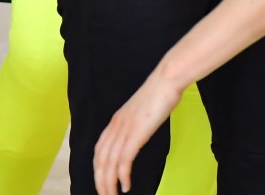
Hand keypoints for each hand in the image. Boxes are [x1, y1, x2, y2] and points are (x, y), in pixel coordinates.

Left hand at [93, 73, 184, 194]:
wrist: (166, 80)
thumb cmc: (160, 93)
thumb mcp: (142, 110)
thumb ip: (136, 123)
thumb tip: (139, 134)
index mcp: (116, 120)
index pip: (99, 149)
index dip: (98, 168)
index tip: (101, 180)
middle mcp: (116, 126)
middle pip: (100, 160)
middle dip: (100, 181)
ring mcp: (124, 130)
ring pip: (109, 164)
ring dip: (109, 184)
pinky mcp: (135, 134)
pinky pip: (124, 161)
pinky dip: (122, 177)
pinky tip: (125, 187)